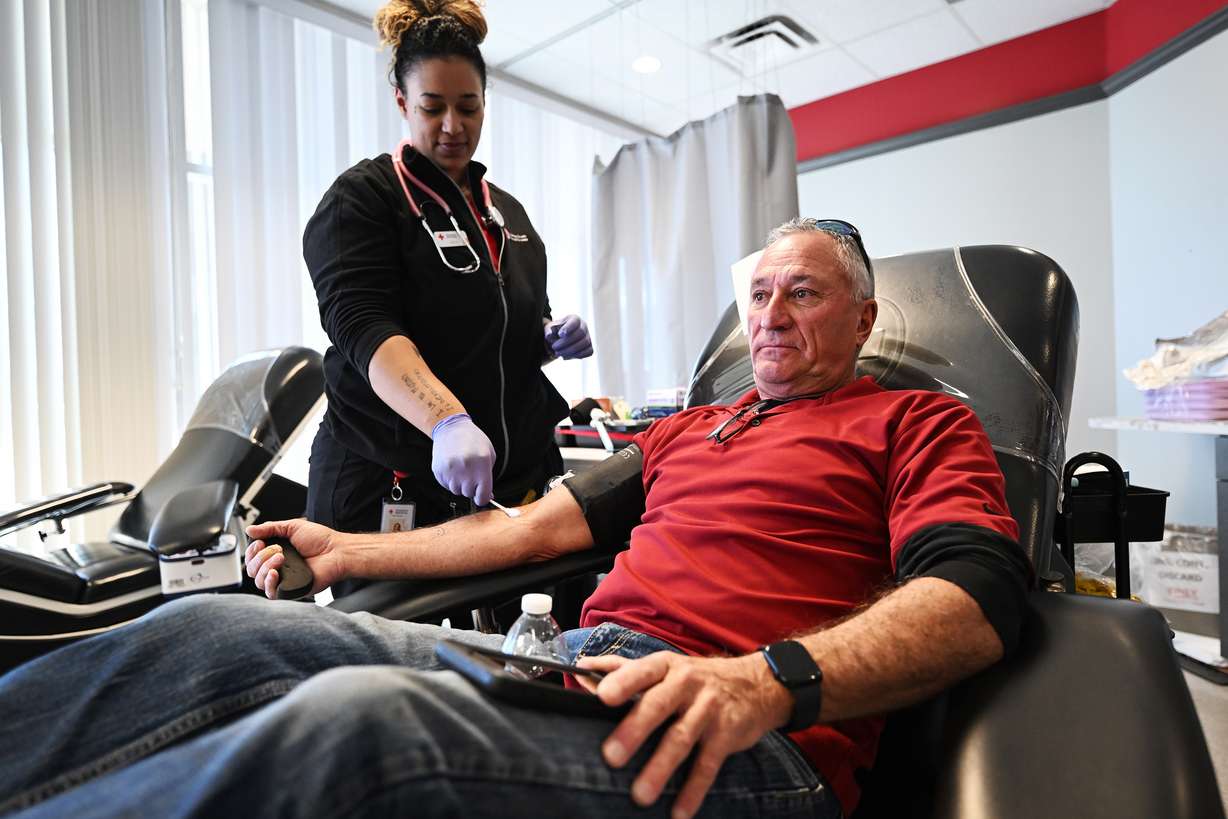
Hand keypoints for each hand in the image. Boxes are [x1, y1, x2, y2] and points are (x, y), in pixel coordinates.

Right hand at [244, 519, 345, 598]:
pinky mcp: (291, 590)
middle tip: (276, 549)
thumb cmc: (320, 540)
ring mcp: (283, 580)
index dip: (251, 551)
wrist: (337, 551)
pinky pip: (271, 593)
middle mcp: (277, 567)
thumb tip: (249, 530)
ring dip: (265, 567)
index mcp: (275, 553)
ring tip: (280, 557)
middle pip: (252, 570)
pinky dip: (269, 582)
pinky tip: (275, 573)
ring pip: (259, 581)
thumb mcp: (292, 527)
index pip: (252, 558)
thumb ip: (270, 528)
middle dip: (259, 558)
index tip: (260, 543)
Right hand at [431, 413, 495, 506]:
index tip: (482, 496)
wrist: (451, 428)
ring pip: (456, 491)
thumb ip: (489, 476)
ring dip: (460, 484)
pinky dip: (450, 480)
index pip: (482, 495)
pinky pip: (446, 485)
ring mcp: (450, 472)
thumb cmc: (473, 439)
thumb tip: (487, 495)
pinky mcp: (439, 472)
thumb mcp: (489, 454)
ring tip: (461, 468)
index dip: (483, 498)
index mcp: (481, 466)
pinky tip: (453, 467)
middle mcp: (465, 470)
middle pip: (469, 494)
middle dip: (471, 487)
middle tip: (471, 473)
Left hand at [544, 315, 592, 359]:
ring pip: (585, 343)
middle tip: (554, 347)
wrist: (558, 341)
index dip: (568, 328)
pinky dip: (577, 355)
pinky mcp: (589, 347)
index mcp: (574, 319)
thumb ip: (548, 331)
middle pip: (581, 333)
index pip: (575, 321)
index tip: (560, 334)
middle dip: (566, 342)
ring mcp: (588, 337)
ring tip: (558, 353)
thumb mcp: (549, 329)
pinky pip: (588, 352)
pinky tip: (565, 356)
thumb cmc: (555, 332)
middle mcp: (583, 326)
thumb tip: (549, 335)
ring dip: (570, 350)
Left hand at [575, 652, 791, 818]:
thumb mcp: (666, 666)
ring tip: (640, 795)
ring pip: (682, 739)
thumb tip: (583, 668)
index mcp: (667, 666)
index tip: (602, 696)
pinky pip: (707, 765)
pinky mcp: (726, 735)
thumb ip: (624, 669)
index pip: (642, 670)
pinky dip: (693, 790)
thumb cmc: (697, 678)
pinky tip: (679, 812)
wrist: (757, 685)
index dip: (623, 682)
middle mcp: (688, 684)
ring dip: (660, 768)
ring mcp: (709, 710)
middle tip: (612, 755)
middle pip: (659, 706)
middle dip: (635, 730)